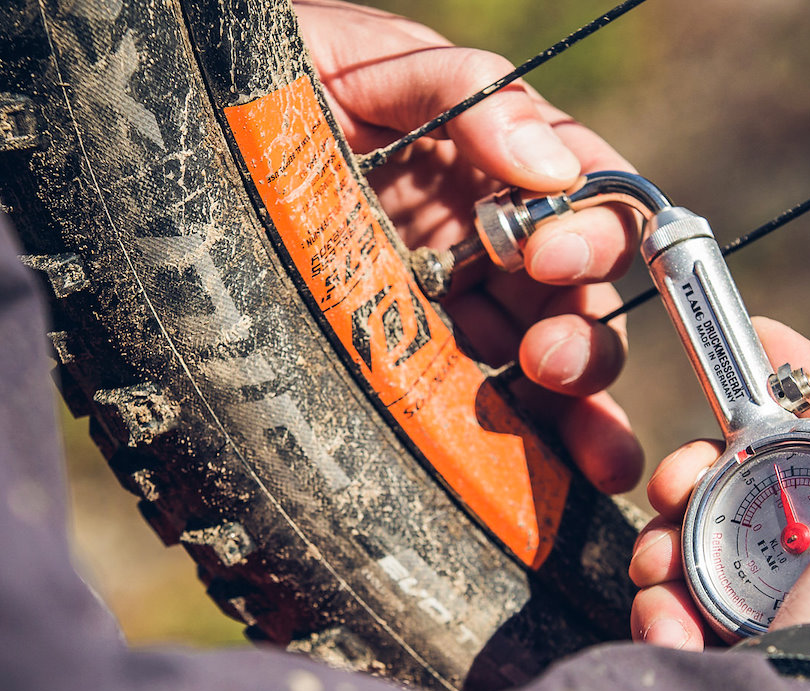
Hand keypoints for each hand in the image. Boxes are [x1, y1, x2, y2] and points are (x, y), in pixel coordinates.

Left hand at [294, 1, 643, 492]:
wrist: (185, 151)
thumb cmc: (279, 87)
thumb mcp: (366, 63)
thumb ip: (463, 89)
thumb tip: (550, 166)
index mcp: (496, 166)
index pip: (587, 197)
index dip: (592, 231)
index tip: (546, 255)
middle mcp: (490, 243)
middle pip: (579, 298)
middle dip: (585, 338)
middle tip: (549, 362)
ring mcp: (458, 311)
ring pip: (552, 366)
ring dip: (584, 412)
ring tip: (598, 457)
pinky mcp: (420, 367)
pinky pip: (493, 407)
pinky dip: (539, 447)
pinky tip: (569, 482)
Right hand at [632, 317, 809, 690]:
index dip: (802, 382)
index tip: (752, 339)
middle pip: (759, 489)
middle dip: (704, 475)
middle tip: (673, 482)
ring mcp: (789, 623)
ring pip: (709, 548)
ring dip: (672, 546)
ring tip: (658, 568)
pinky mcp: (737, 660)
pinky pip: (685, 610)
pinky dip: (667, 609)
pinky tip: (669, 625)